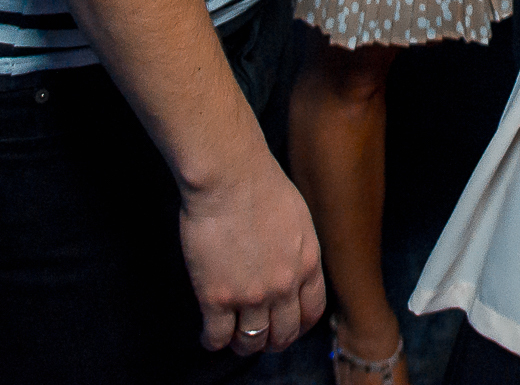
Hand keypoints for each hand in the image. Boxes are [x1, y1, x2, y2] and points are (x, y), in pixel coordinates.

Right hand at [179, 140, 326, 353]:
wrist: (229, 175)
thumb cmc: (259, 183)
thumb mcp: (297, 217)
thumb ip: (297, 249)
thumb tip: (290, 266)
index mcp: (307, 263)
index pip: (311, 313)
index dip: (298, 325)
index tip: (286, 326)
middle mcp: (284, 286)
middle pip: (282, 335)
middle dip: (271, 340)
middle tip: (258, 336)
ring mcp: (250, 295)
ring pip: (251, 342)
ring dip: (242, 344)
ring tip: (232, 335)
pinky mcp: (216, 297)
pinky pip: (217, 338)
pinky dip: (212, 341)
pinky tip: (208, 334)